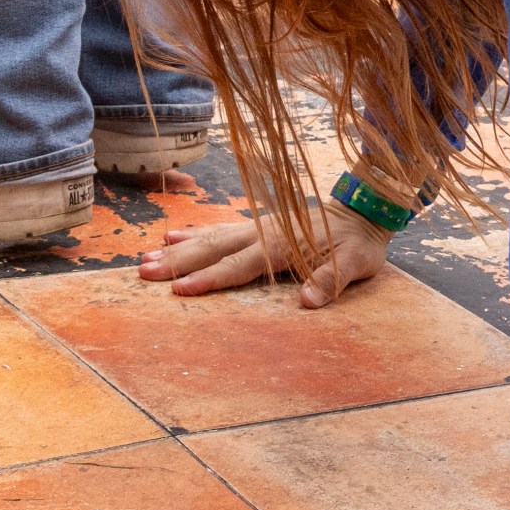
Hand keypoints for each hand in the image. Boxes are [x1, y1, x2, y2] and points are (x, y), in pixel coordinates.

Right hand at [140, 199, 397, 306]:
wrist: (366, 209)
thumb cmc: (360, 241)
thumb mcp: (356, 263)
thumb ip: (332, 280)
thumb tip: (307, 300)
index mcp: (283, 245)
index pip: (240, 265)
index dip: (210, 278)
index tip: (181, 289)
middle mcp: (264, 233)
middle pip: (214, 248)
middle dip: (179, 262)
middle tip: (143, 272)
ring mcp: (258, 227)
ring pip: (211, 237)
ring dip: (179, 249)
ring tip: (146, 258)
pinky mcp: (258, 226)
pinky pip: (220, 229)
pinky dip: (195, 232)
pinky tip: (172, 235)